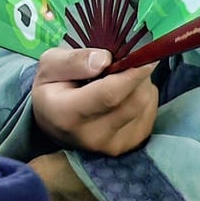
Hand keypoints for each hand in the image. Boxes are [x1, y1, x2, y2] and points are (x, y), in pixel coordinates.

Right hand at [31, 47, 157, 156]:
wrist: (54, 124)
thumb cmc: (52, 89)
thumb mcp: (50, 65)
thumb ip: (73, 60)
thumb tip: (104, 60)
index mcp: (67, 115)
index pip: (109, 95)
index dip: (132, 74)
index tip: (146, 55)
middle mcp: (93, 136)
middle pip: (134, 100)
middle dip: (138, 74)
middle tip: (126, 60)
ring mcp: (113, 145)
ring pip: (145, 104)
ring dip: (141, 84)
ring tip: (120, 79)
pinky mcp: (130, 145)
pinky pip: (149, 113)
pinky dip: (143, 97)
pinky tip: (125, 95)